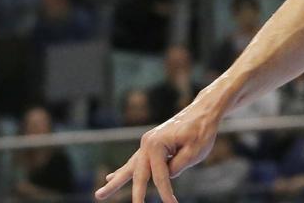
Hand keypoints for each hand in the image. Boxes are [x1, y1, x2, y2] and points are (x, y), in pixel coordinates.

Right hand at [96, 100, 222, 201]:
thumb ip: (176, 167)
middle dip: (125, 190)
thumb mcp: (195, 151)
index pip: (160, 176)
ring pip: (129, 168)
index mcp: (156, 144)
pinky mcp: (151, 144)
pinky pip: (134, 162)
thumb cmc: (202, 130)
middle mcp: (147, 143)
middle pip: (136, 173)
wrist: (204, 110)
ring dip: (115, 181)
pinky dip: (124, 170)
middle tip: (103, 200)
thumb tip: (166, 176)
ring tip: (99, 195)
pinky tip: (110, 177)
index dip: (166, 192)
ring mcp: (147, 143)